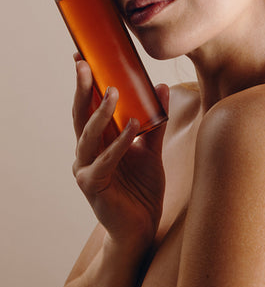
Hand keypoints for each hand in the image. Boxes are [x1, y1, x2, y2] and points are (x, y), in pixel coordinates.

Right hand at [72, 57, 168, 248]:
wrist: (142, 228)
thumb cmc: (142, 189)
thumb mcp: (152, 149)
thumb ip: (155, 121)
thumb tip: (161, 87)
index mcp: (98, 142)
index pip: (88, 107)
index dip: (85, 84)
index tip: (83, 58)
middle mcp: (87, 153)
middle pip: (81, 115)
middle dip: (82, 89)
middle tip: (83, 64)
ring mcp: (86, 169)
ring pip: (88, 135)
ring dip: (100, 112)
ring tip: (112, 90)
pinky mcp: (93, 186)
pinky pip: (106, 160)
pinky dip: (120, 142)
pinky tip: (131, 126)